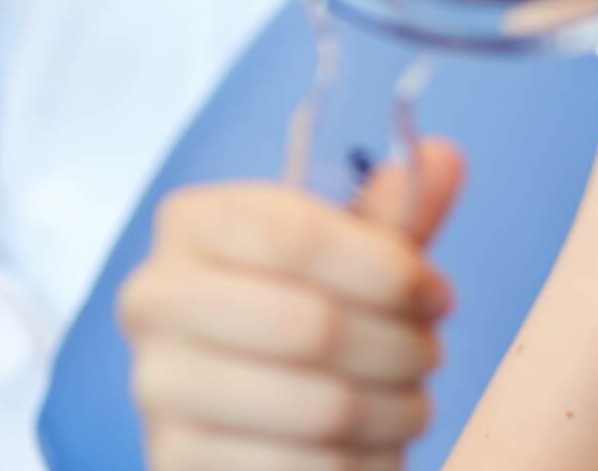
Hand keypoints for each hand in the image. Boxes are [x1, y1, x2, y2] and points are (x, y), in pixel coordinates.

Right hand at [119, 139, 466, 469]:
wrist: (241, 416)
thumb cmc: (301, 319)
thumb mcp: (347, 259)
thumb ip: (392, 214)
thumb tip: (442, 158)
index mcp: (192, 224)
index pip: (293, 233)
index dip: (386, 268)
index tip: (436, 296)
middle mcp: (156, 297)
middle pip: (313, 324)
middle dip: (401, 346)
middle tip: (427, 354)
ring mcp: (157, 385)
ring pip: (322, 405)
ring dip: (395, 410)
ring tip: (411, 403)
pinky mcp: (174, 459)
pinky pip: (305, 467)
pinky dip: (367, 461)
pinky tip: (378, 447)